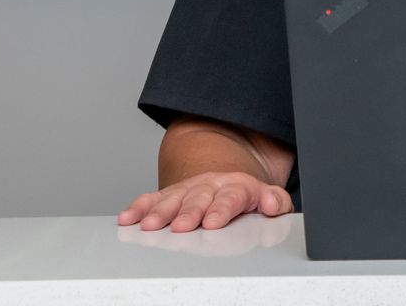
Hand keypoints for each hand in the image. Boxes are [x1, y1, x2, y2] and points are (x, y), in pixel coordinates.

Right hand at [117, 171, 291, 231]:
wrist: (227, 178)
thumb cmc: (247, 196)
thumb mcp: (269, 197)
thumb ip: (276, 201)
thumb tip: (272, 204)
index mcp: (237, 187)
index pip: (230, 198)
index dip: (221, 210)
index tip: (213, 222)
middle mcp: (210, 186)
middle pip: (199, 199)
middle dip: (189, 213)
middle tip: (181, 226)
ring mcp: (188, 189)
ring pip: (172, 199)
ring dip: (160, 212)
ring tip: (150, 226)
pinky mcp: (170, 194)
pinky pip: (152, 198)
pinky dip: (139, 207)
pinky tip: (129, 218)